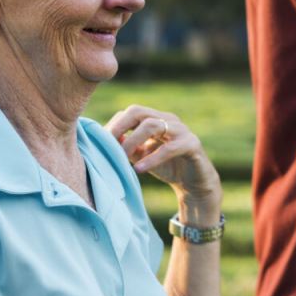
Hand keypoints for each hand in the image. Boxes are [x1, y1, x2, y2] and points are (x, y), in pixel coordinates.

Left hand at [106, 105, 220, 206]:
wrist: (194, 184)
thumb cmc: (166, 167)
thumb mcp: (142, 156)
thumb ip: (127, 147)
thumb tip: (105, 140)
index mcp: (155, 119)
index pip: (129, 113)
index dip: (114, 125)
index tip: (100, 143)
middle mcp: (168, 120)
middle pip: (138, 111)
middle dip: (120, 127)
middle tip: (108, 146)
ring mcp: (181, 130)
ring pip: (153, 125)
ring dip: (133, 141)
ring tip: (122, 157)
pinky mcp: (192, 144)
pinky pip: (170, 148)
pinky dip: (152, 158)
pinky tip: (139, 169)